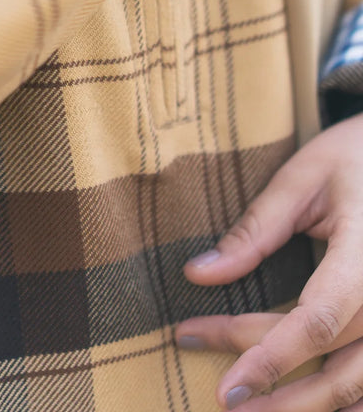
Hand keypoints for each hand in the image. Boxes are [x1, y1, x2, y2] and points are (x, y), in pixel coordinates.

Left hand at [176, 113, 362, 408]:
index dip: (270, 358)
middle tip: (219, 395)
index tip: (225, 385)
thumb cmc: (356, 157)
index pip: (317, 321)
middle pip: (331, 364)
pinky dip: (342, 401)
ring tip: (251, 408)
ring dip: (305, 406)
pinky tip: (300, 403)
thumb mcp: (304, 178)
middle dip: (272, 387)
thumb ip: (255, 230)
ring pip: (357, 388)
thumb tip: (197, 275)